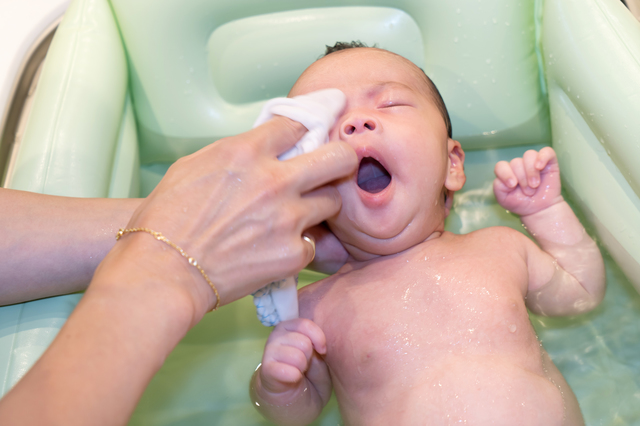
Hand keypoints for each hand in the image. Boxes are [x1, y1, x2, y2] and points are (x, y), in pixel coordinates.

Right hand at [124, 116, 356, 313]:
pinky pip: (313, 243)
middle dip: (341, 159)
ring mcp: (287, 218)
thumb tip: (263, 147)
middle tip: (333, 169)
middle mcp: (274, 180)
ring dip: (318, 206)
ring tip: (296, 215)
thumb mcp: (193, 166)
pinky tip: (276, 248)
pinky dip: (298, 245)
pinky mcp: (293, 253)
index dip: (305, 130)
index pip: (298, 124)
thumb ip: (236, 152)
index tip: (309, 136)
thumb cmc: (167, 219)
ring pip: (333, 202)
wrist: (162, 271)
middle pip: (339, 157)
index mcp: (246, 152)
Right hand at [259, 318, 326, 395]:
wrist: (292, 397)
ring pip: (297, 357)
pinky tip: (293, 379)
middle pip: (304, 342)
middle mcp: (277, 335)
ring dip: (302, 368)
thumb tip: (316, 346)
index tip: (322, 351)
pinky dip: (295, 377)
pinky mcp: (266, 369)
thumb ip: (318, 347)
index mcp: (290, 327)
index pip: (306, 324)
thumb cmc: (309, 373)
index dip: (319, 338)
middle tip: (305, 365)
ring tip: (298, 372)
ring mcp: (269, 351)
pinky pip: (287, 370)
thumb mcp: (320, 357)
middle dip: (310, 357)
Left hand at [493, 147, 562, 216]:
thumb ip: (498, 187)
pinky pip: (547, 152)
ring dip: (531, 172)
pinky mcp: (549, 162)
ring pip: (529, 155)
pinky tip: (540, 167)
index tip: (512, 185)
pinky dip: (543, 157)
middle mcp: (519, 165)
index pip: (501, 166)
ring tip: (534, 185)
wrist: (540, 209)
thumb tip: (508, 177)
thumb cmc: (521, 203)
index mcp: (507, 172)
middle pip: (516, 162)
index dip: (505, 174)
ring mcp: (533, 162)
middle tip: (528, 192)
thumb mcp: (504, 199)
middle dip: (522, 179)